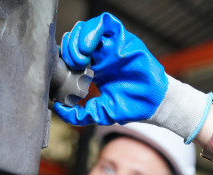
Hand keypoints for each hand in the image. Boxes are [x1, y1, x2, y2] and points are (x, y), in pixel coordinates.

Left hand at [54, 12, 212, 142]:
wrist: (153, 105)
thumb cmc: (131, 107)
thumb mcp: (100, 113)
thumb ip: (79, 115)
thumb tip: (58, 109)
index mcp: (94, 68)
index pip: (72, 52)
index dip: (65, 57)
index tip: (65, 71)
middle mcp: (102, 53)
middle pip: (77, 37)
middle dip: (69, 47)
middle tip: (73, 64)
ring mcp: (113, 45)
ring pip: (88, 27)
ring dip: (78, 39)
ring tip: (80, 57)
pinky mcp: (124, 39)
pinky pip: (105, 23)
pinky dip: (92, 30)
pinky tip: (88, 48)